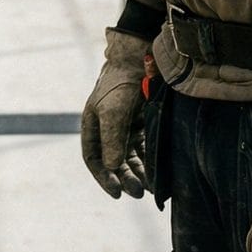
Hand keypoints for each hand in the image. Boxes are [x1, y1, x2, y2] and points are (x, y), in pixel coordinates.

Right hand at [80, 28, 153, 197]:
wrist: (143, 58)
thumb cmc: (122, 82)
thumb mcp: (114, 111)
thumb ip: (112, 139)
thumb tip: (112, 167)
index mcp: (93, 126)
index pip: (94, 159)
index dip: (104, 178)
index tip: (117, 193)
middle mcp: (108, 130)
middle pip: (114, 162)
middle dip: (125, 179)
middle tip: (137, 192)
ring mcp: (127, 128)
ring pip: (131, 159)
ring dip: (138, 174)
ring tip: (149, 188)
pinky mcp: (144, 126)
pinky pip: (145, 150)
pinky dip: (149, 163)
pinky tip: (158, 175)